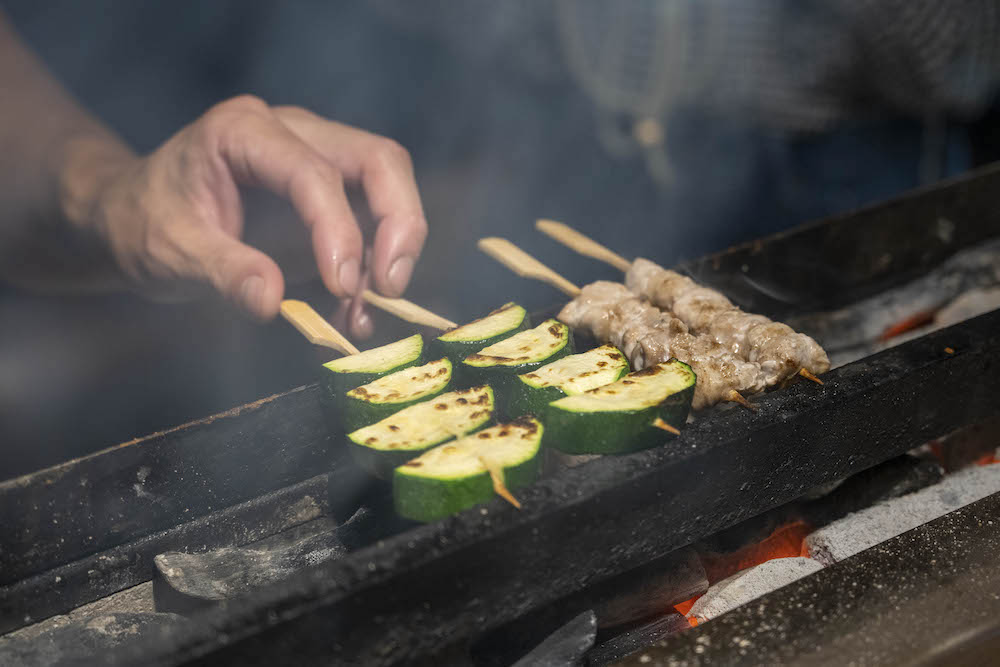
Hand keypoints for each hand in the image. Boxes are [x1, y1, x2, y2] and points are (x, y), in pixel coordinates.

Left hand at [66, 95, 426, 336]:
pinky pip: (373, 219)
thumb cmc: (144, 223)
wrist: (134, 217)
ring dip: (393, 247)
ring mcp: (316, 157)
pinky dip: (374, 265)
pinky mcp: (328, 192)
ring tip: (365, 309)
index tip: (344, 286)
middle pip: (379, 160)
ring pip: (389, 183)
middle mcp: (291, 132)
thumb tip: (272, 303)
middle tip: (390, 287)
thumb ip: (222, 272)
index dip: (340, 231)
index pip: (316, 173)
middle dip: (399, 224)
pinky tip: (352, 310)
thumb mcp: (170, 252)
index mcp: (244, 132)